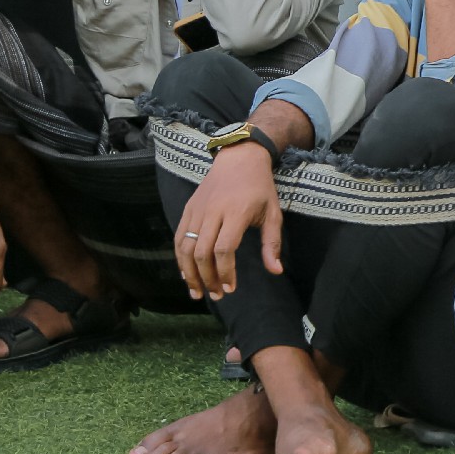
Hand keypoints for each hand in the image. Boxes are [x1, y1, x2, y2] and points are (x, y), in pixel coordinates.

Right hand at [174, 141, 282, 301]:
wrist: (239, 158)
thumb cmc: (260, 188)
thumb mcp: (273, 213)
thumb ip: (271, 243)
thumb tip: (275, 272)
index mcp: (235, 213)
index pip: (224, 249)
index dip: (225, 272)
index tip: (231, 288)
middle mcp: (212, 212)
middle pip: (201, 252)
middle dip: (207, 278)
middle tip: (216, 295)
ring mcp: (197, 210)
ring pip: (185, 247)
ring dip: (189, 273)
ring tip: (197, 292)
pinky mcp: (188, 209)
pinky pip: (179, 237)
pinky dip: (180, 258)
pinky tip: (187, 273)